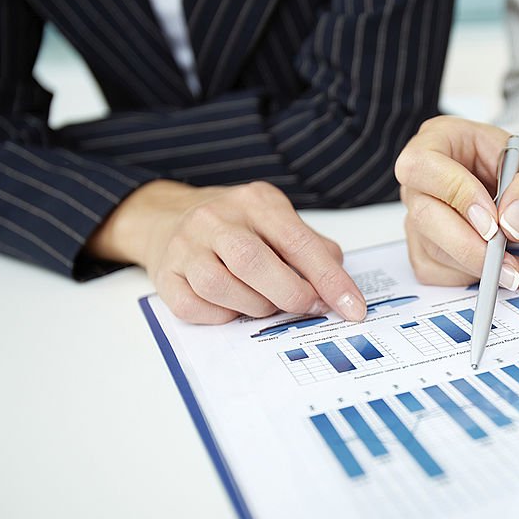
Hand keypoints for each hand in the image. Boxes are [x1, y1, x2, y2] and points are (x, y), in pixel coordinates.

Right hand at [87, 180, 366, 323]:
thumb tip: (340, 287)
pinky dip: (222, 315)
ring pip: (222, 288)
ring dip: (255, 307)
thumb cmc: (236, 226)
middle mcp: (215, 219)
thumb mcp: (278, 221)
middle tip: (307, 307)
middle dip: (291, 295)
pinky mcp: (165, 276)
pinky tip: (232, 305)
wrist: (167, 218)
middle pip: (254, 263)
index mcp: (255, 202)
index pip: (298, 242)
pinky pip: (196, 307)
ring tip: (265, 302)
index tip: (353, 308)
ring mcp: (185, 247)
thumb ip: (313, 250)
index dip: (330, 279)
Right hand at [395, 116, 518, 289]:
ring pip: (430, 248)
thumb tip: (513, 223)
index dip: (456, 194)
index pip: (423, 164)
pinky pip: (436, 271)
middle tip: (509, 262)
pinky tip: (500, 270)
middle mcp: (420, 179)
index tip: (494, 223)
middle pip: (423, 215)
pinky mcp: (424, 247)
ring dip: (477, 266)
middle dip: (469, 244)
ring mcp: (417, 214)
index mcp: (439, 139)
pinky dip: (470, 277)